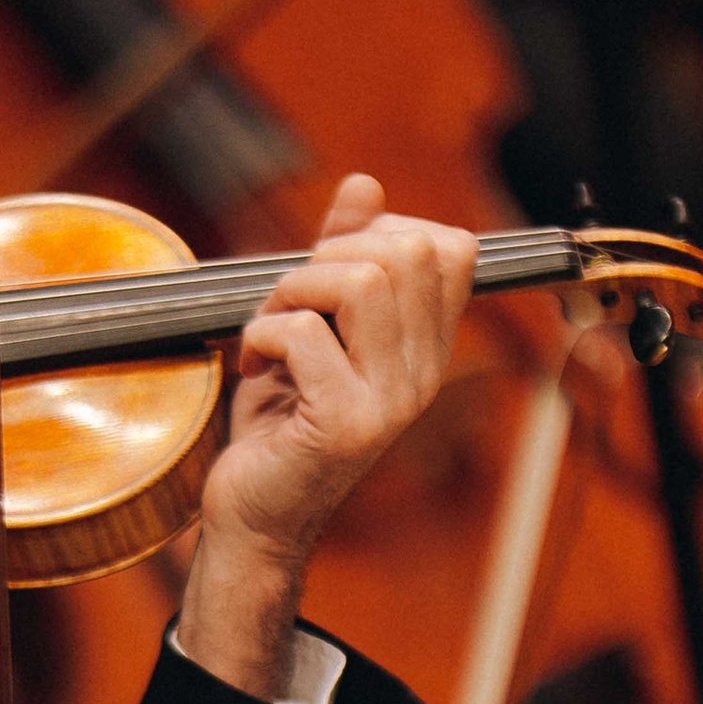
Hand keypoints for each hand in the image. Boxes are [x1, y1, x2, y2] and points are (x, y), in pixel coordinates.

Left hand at [175, 171, 476, 698]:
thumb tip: (364, 184)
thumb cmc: (277, 425)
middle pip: (407, 251)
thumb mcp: (310, 329)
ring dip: (293, 289)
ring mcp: (389, 403)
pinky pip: (305, 333)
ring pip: (361, 282)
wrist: (251, 518)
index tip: (331, 271)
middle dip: (330, 254)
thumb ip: (339, 260)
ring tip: (269, 328)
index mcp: (427, 350)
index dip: (384, 233)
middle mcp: (422, 376)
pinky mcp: (344, 426)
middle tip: (289, 300)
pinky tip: (251, 364)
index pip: (451, 248)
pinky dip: (262, 334)